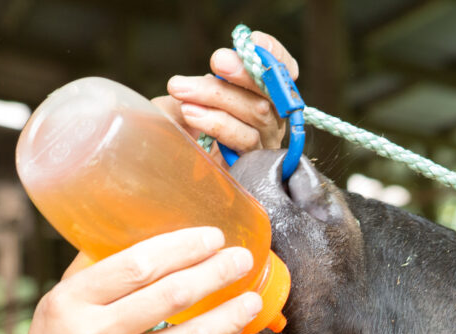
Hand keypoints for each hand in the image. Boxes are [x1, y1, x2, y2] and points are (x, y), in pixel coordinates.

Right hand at [0, 227, 260, 333]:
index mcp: (69, 302)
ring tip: (252, 298)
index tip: (213, 237)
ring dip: (228, 314)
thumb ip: (95, 273)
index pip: (137, 264)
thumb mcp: (57, 308)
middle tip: (242, 259)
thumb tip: (141, 232)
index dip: (182, 247)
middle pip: (170, 295)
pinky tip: (233, 331)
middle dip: (215, 272)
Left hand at [157, 31, 298, 164]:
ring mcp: (266, 145)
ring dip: (219, 97)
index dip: (275, 55)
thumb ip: (206, 80)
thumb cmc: (182, 128)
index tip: (254, 42)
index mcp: (264, 97)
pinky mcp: (254, 167)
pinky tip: (192, 114)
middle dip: (243, 73)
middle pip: (271, 92)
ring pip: (258, 114)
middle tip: (217, 60)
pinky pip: (245, 141)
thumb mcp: (189, 97)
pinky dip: (218, 124)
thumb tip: (223, 62)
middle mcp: (272, 121)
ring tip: (183, 91)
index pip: (284, 72)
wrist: (171, 170)